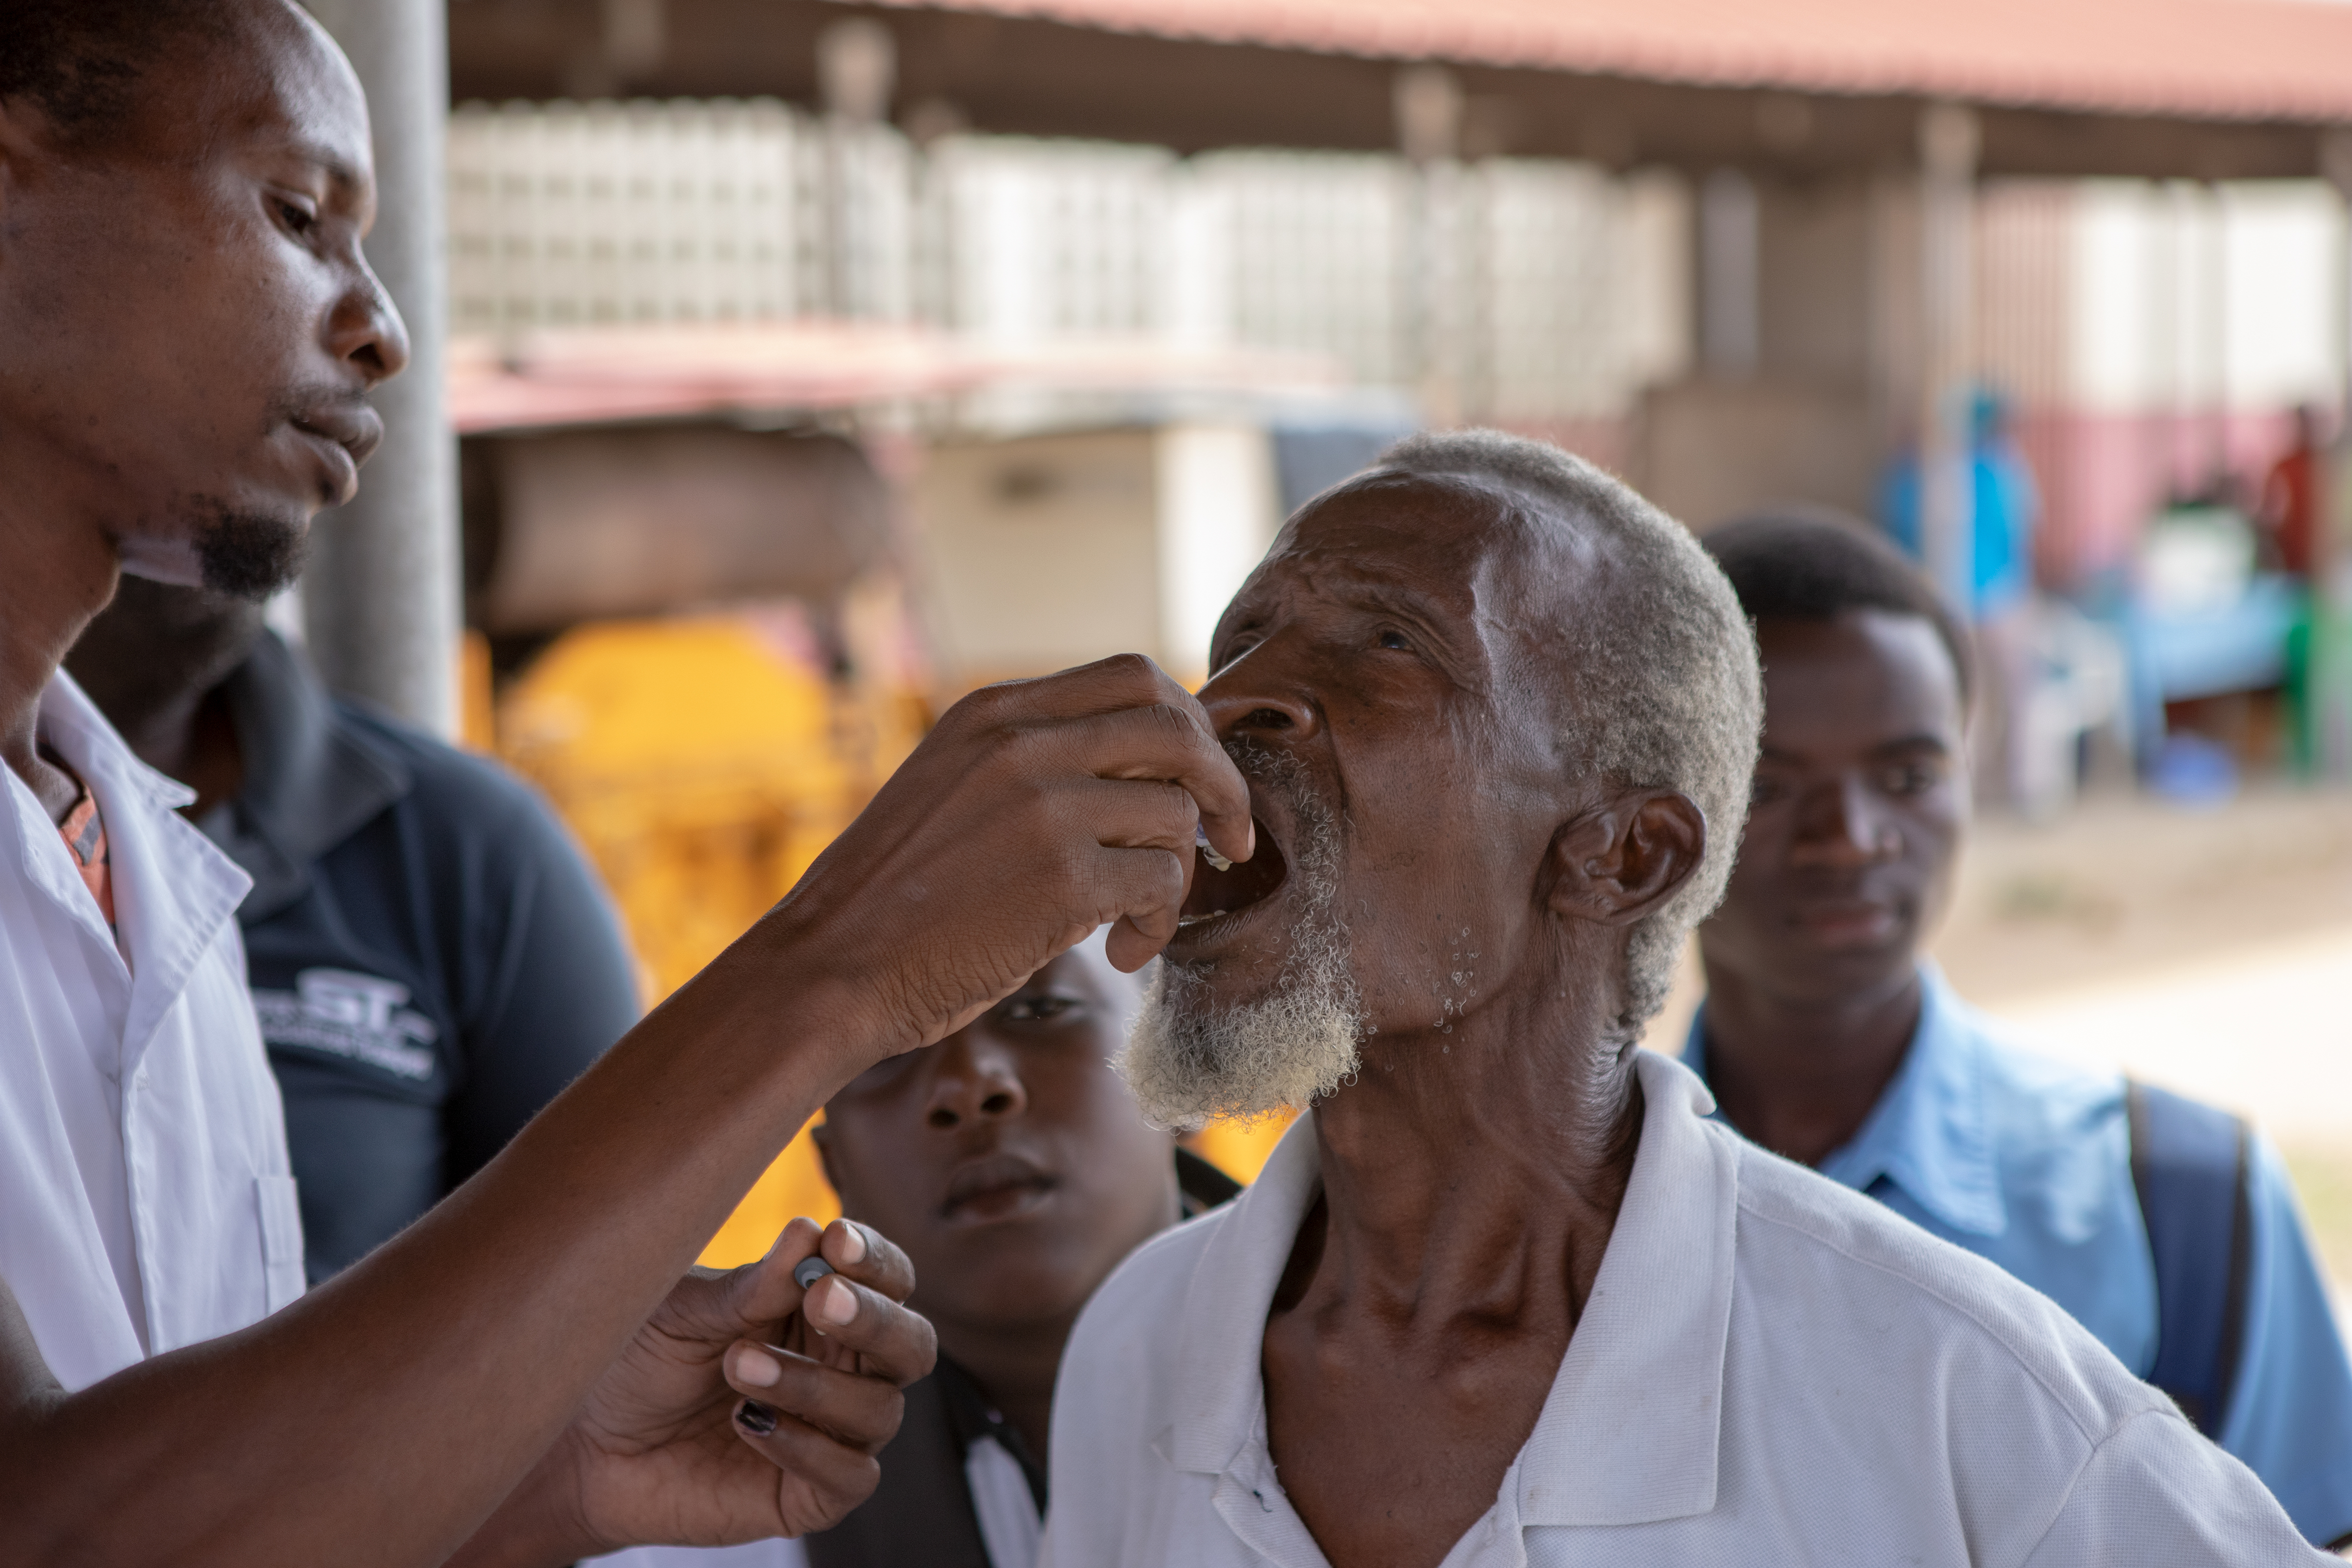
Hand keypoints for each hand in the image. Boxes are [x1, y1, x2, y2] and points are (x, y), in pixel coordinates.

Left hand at [458, 1218, 934, 1564]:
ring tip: (738, 1363)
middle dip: (874, 1318)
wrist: (583, 1443)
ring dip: (814, 1381)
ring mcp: (833, 1435)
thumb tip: (809, 1232)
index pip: (888, 1279)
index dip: (875, 1260)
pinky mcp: (810, 1496)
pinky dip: (808, 1446)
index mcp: (824, 1310)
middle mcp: (844, 1369)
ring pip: (878, 1408)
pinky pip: (849, 1475)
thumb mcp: (687, 1310)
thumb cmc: (640, 1359)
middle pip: (911, 1344)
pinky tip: (749, 1422)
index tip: (837, 1240)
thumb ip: (752, 1286)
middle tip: (820, 1297)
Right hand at [771, 654, 1253, 1055]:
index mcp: (995, 710)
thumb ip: (1033, 762)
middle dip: (1222, 784)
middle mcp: (1021, 742)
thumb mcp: (954, 786)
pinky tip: (1121, 953)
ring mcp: (1044, 807)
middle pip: (1176, 727)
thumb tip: (1144, 769)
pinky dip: (1159, 924)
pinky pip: (1163, 883)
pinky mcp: (1063, 879)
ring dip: (1179, 877)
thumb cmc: (897, 899)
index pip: (1132, 677)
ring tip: (1138, 922)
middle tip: (1229, 839)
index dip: (1188, 725)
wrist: (830, 969)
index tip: (1199, 778)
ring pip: (1177, 814)